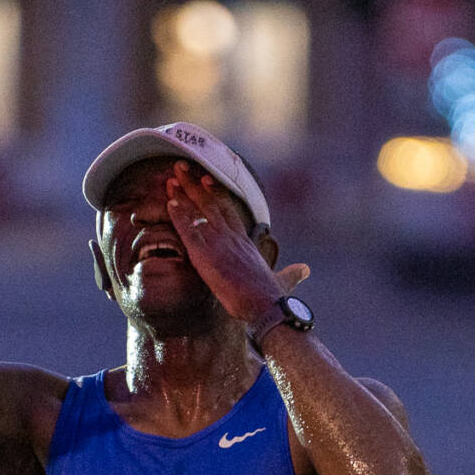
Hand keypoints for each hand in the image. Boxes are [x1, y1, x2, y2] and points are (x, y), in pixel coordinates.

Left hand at [161, 163, 305, 326]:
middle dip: (195, 184)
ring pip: (198, 211)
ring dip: (183, 194)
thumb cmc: (274, 297)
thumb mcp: (284, 280)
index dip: (216, 193)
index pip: (228, 211)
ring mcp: (219, 243)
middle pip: (211, 203)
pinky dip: (178, 216)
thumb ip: (291, 273)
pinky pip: (188, 231)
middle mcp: (232, 237)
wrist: (267, 307)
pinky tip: (169, 203)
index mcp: (246, 241)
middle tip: (182, 167)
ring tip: (171, 178)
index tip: (205, 178)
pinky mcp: (206, 256)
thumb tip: (305, 270)